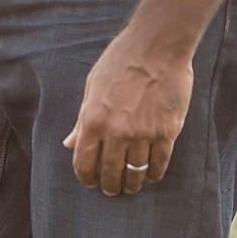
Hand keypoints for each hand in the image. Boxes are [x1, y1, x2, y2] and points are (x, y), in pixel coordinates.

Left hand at [61, 25, 194, 195]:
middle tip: (111, 190)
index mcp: (93, 120)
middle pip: (110, 172)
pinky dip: (154, 174)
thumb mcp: (92, 87)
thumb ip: (81, 120)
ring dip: (132, 183)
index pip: (84, 162)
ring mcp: (143, 133)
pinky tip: (151, 176)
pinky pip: (159, 163)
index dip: (86, 177)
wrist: (156, 47)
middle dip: (109, 186)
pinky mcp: (167, 132)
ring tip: (131, 186)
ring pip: (135, 172)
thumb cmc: (119, 62)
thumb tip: (69, 143)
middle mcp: (116, 131)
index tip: (90, 181)